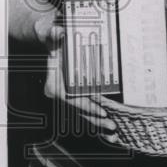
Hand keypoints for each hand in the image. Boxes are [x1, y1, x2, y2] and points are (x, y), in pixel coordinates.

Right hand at [36, 12, 117, 139]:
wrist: (52, 39)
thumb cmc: (54, 38)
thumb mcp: (52, 33)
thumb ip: (54, 34)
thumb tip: (58, 32)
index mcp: (54, 83)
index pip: (69, 99)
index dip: (85, 105)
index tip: (100, 110)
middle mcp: (61, 94)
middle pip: (79, 111)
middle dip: (95, 119)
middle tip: (113, 124)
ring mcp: (70, 97)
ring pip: (84, 115)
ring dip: (99, 125)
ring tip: (114, 133)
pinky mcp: (78, 98)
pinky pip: (89, 113)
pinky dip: (99, 123)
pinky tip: (111, 134)